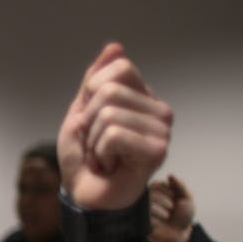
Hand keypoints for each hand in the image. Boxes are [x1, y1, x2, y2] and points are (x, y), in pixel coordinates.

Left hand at [57, 43, 172, 210]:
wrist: (85, 194)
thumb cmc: (84, 157)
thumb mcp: (81, 111)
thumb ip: (95, 80)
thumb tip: (115, 47)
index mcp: (142, 97)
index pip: (119, 68)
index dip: (91, 93)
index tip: (91, 120)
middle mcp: (158, 110)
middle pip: (109, 90)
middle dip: (89, 120)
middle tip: (97, 143)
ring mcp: (162, 130)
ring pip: (108, 113)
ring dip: (93, 140)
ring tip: (104, 156)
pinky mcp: (157, 149)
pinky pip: (113, 134)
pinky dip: (100, 152)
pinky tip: (110, 165)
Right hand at [148, 174, 195, 241]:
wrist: (180, 235)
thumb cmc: (182, 216)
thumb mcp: (186, 198)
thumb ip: (180, 185)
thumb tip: (170, 175)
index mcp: (156, 190)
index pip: (158, 184)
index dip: (169, 192)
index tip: (175, 199)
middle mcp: (147, 198)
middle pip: (152, 193)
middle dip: (167, 202)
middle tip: (172, 210)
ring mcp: (142, 210)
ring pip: (149, 205)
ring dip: (163, 212)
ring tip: (167, 217)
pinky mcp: (140, 221)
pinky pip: (146, 217)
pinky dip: (157, 221)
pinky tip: (161, 224)